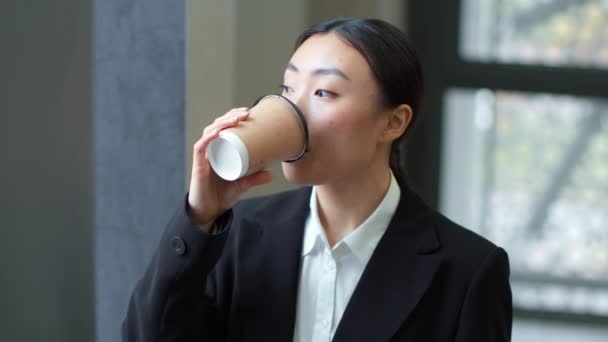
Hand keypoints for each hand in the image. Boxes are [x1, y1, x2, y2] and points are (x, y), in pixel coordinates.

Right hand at [187, 107, 272, 231]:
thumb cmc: (222, 194)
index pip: (223, 127)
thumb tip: (272, 174)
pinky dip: (208, 138)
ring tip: (236, 119)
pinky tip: (217, 132)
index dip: (233, 117)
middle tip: (245, 112)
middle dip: (230, 116)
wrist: (210, 211)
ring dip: (222, 123)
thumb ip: (255, 179)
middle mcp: (209, 150)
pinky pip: (201, 147)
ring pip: (209, 132)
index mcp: (219, 150)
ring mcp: (203, 157)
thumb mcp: (242, 184)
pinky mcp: (198, 165)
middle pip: (217, 126)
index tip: (248, 112)